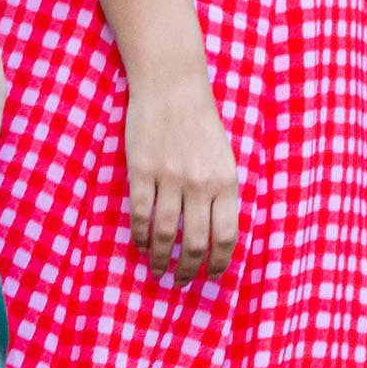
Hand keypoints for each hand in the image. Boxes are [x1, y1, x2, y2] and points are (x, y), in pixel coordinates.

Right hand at [125, 66, 239, 279]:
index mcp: (226, 181)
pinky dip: (139, 235)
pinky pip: (140, 214)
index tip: (210, 275)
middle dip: (188, 269)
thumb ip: (221, 193)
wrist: (172, 86)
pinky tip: (140, 244)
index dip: (218, 262)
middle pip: (195, 242)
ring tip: (158, 271)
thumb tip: (216, 235)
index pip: (227, 236)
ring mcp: (169, 177)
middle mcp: (200, 183)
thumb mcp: (224, 158)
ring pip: (165, 233)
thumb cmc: (200, 123)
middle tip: (181, 282)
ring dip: (161, 259)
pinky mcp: (141, 170)